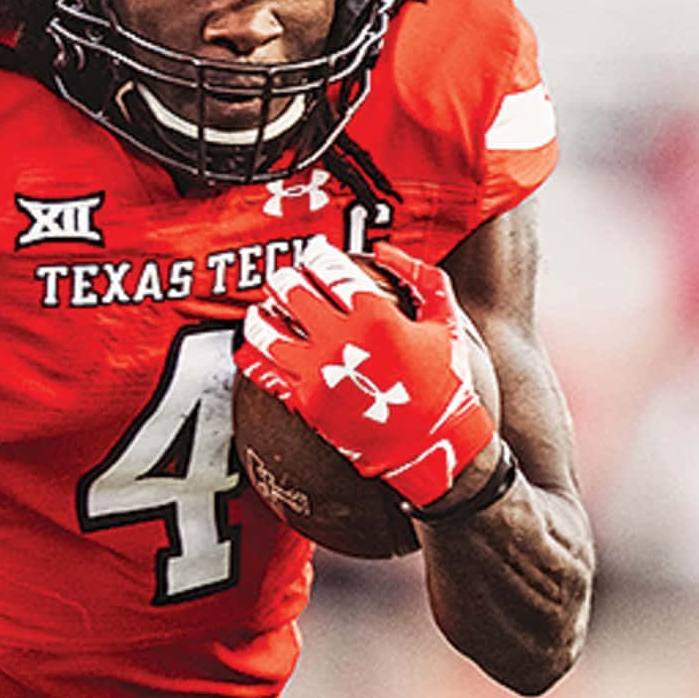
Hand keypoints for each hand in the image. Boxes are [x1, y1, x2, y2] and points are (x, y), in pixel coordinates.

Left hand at [235, 237, 495, 506]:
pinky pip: (264, 374)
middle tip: (284, 278)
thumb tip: (381, 250)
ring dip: (259, 315)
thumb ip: (419, 275)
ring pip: (267, 332)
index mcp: (374, 317)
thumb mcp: (447, 320)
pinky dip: (252, 357)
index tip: (313, 254)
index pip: (329, 270)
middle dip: (283, 278)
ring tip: (261, 310)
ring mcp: (318, 374)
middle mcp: (339, 342)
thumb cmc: (446, 381)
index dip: (315, 255)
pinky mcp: (305, 404)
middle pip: (291, 293)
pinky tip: (250, 347)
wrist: (434, 447)